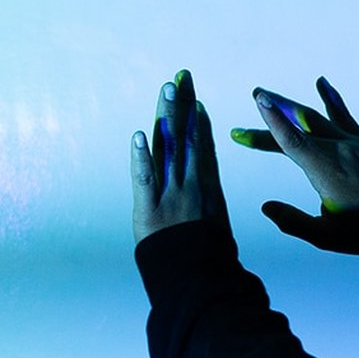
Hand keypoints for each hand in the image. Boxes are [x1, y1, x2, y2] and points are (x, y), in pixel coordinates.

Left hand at [131, 69, 229, 243]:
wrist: (200, 278)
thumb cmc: (211, 258)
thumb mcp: (218, 227)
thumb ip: (210, 204)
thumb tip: (209, 190)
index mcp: (208, 190)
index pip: (202, 149)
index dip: (197, 123)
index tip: (196, 101)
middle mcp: (191, 186)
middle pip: (185, 139)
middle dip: (183, 107)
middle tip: (180, 78)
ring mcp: (170, 196)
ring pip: (168, 149)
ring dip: (166, 117)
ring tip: (167, 90)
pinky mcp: (148, 209)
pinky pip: (145, 179)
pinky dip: (142, 156)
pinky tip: (140, 134)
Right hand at [231, 77, 358, 254]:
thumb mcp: (326, 235)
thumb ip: (293, 222)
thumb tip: (267, 207)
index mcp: (324, 169)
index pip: (290, 140)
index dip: (271, 120)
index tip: (258, 99)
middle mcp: (337, 149)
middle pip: (298, 125)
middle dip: (274, 110)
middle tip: (256, 94)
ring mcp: (353, 143)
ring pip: (317, 117)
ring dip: (292, 105)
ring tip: (272, 95)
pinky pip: (343, 115)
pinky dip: (331, 98)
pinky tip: (322, 84)